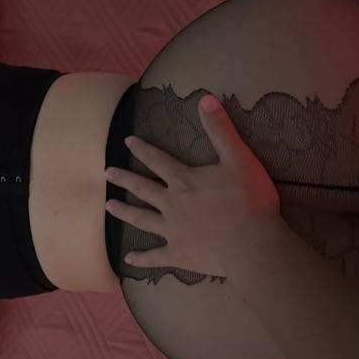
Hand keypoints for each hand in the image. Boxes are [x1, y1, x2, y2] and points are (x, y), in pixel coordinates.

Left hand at [105, 94, 285, 276]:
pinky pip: (155, 257)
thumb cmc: (249, 200)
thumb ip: (220, 129)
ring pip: (141, 219)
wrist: (252, 245)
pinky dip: (141, 259)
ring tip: (108, 206)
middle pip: (142, 188)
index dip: (142, 149)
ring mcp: (173, 231)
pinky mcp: (179, 255)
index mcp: (184, 180)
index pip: (158, 160)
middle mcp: (172, 204)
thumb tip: (205, 98)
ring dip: (124, 212)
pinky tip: (128, 260)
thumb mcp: (238, 158)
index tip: (126, 141)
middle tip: (106, 173)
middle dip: (124, 178)